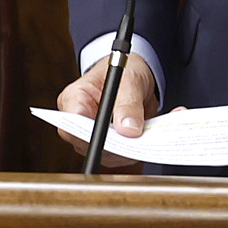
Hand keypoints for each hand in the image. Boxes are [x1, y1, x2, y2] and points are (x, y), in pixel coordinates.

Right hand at [55, 52, 155, 169]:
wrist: (135, 78)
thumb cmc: (125, 70)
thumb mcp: (129, 79)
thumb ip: (128, 103)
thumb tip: (128, 131)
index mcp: (74, 99)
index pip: (72, 126)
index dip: (90, 137)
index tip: (116, 137)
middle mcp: (80, 123)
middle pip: (90, 146)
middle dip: (118, 146)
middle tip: (140, 137)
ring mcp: (95, 137)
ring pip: (109, 157)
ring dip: (133, 149)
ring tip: (154, 133)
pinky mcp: (111, 148)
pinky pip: (123, 157)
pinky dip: (140, 150)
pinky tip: (155, 137)